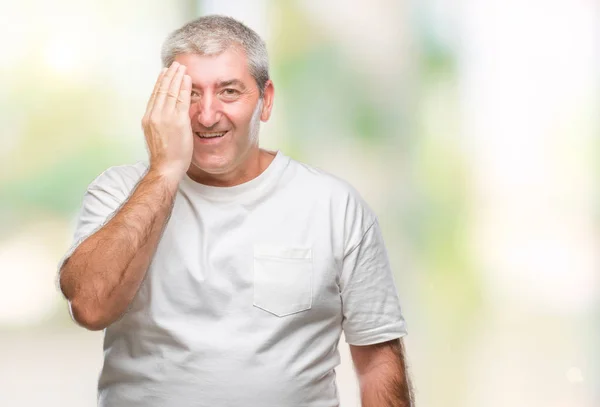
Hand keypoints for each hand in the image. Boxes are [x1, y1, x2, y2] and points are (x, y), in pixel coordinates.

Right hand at [142, 61, 192, 181]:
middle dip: (169, 75)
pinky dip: (184, 87)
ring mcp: (165, 117)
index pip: (155, 95)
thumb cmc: (164, 157)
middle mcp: (155, 115)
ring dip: (177, 77)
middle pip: (162, 89)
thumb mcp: (156, 136)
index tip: (165, 73)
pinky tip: (187, 79)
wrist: (166, 168)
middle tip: (175, 64)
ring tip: (182, 67)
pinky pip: (182, 99)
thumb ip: (159, 123)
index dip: (160, 82)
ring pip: (171, 91)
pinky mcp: (178, 121)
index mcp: (148, 119)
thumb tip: (165, 116)